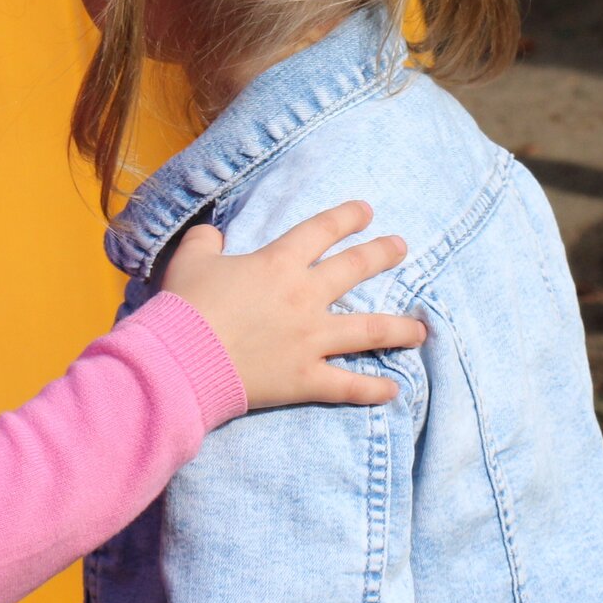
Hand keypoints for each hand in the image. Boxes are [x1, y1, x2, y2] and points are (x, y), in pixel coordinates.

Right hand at [160, 201, 424, 410]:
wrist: (181, 359)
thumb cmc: (184, 306)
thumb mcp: (190, 259)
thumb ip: (205, 240)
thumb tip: (214, 234)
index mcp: (278, 263)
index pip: (320, 231)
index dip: (346, 217)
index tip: (367, 211)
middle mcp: (304, 296)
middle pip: (354, 269)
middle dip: (382, 255)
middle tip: (401, 248)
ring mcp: (311, 339)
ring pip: (369, 329)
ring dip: (400, 328)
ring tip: (421, 328)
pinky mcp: (306, 378)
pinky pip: (348, 385)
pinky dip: (373, 390)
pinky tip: (394, 391)